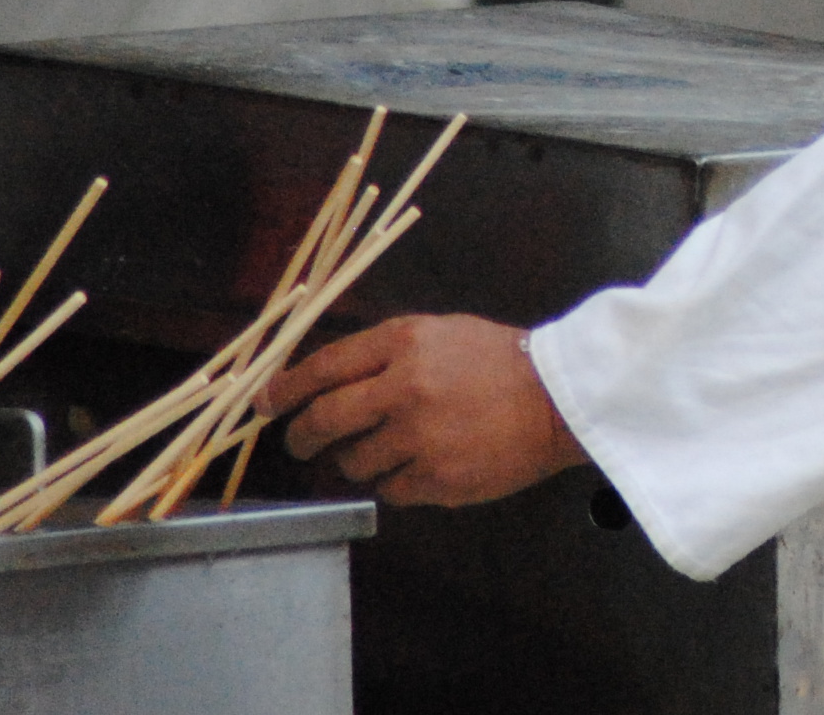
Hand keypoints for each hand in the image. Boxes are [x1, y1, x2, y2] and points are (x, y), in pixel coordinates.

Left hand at [254, 314, 586, 508]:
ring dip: (357, 458)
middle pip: (324, 420)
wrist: (559, 397)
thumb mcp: (439, 334)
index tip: (264, 403)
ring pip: (354, 461)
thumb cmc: (498, 360)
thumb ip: (384, 354)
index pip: (323, 368)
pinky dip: (395, 481)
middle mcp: (404, 389)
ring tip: (387, 448)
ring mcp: (419, 438)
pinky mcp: (437, 479)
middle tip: (300, 440)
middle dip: (302, 435)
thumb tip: (325, 381)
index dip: (285, 389)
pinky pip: (389, 489)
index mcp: (403, 343)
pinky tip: (420, 464)